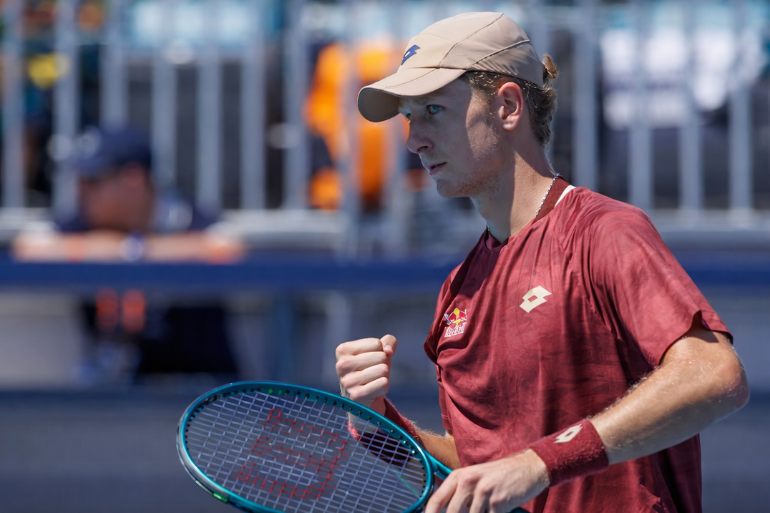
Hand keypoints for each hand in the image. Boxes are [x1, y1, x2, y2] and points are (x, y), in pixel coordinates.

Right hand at [335, 334, 396, 414]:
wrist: (364, 400)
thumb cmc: (371, 370)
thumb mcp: (379, 351)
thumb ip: (388, 341)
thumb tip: (389, 351)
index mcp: (342, 350)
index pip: (376, 343)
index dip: (380, 352)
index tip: (371, 361)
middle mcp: (341, 365)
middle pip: (381, 356)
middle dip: (383, 364)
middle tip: (373, 373)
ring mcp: (348, 381)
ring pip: (383, 369)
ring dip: (384, 376)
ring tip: (373, 381)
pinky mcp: (357, 395)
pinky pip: (384, 383)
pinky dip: (384, 387)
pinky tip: (374, 392)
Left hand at [424, 449, 549, 512]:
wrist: (527, 467)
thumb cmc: (499, 475)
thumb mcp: (474, 477)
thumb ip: (458, 492)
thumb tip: (443, 510)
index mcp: (459, 476)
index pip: (436, 500)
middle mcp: (468, 482)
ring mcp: (483, 492)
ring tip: (487, 506)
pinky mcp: (498, 503)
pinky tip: (498, 508)